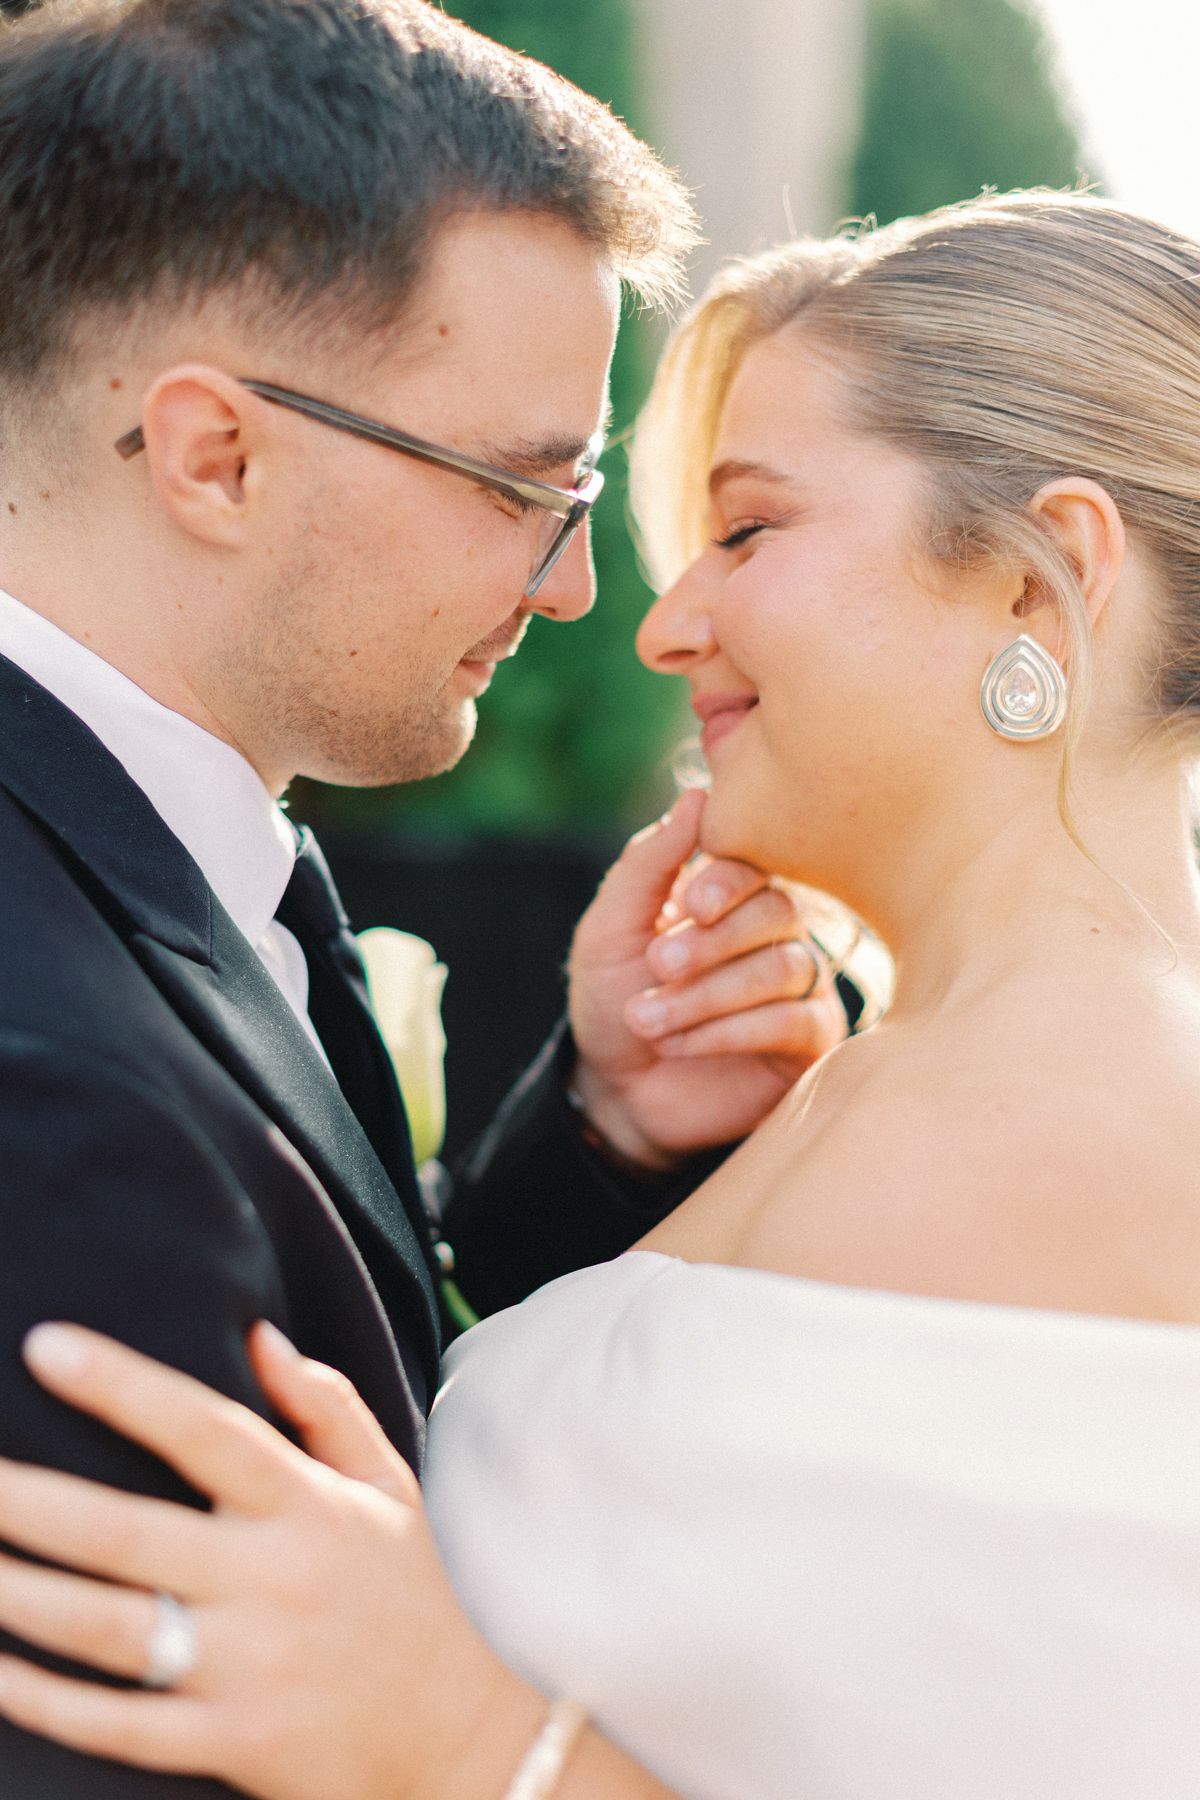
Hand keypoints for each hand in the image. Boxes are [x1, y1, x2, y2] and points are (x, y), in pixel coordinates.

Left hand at [0, 1322, 547, 1799]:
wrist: (475, 1739)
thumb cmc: (421, 1595)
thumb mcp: (391, 1486)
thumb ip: (325, 1406)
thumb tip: (258, 1333)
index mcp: (307, 1505)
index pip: (204, 1427)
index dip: (122, 1385)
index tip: (44, 1344)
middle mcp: (275, 1579)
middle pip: (128, 1532)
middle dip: (31, 1502)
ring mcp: (252, 1667)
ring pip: (110, 1629)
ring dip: (23, 1597)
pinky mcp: (235, 1743)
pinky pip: (121, 1725)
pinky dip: (50, 1703)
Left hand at [567, 788, 847, 1166]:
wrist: (616, 1089)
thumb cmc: (613, 997)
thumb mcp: (610, 927)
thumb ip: (649, 862)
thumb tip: (697, 794)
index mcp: (731, 893)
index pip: (755, 863)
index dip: (728, 879)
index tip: (689, 905)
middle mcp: (775, 931)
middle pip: (777, 911)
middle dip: (710, 942)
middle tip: (656, 966)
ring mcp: (799, 985)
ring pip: (783, 967)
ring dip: (707, 994)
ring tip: (647, 1018)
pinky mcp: (810, 1041)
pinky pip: (794, 1020)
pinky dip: (730, 1030)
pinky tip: (679, 1044)